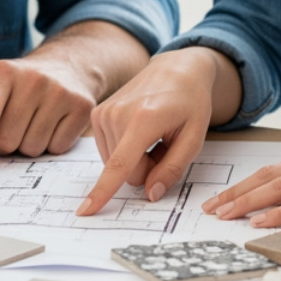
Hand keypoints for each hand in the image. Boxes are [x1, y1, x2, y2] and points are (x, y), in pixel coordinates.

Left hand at [0, 51, 99, 175]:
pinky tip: (51, 125)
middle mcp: (32, 79)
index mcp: (2, 72)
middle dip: (3, 146)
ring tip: (32, 123)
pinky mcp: (82, 107)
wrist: (67, 66)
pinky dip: (50, 145)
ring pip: (31, 148)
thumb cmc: (18, 86)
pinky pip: (56, 149)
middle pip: (7, 140)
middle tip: (10, 129)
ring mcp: (60, 92)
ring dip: (26, 146)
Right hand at [78, 47, 225, 215]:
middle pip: (125, 172)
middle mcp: (116, 114)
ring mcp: (103, 112)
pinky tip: (140, 132)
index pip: (120, 165)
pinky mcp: (96, 114)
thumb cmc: (190, 102)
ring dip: (136, 159)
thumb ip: (173, 169)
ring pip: (115, 165)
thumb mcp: (194, 138)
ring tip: (153, 135)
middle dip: (146, 168)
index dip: (103, 192)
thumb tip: (150, 194)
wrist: (176, 70)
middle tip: (164, 145)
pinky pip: (109, 152)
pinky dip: (125, 150)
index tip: (86, 210)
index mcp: (143, 119)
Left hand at [202, 140, 280, 226]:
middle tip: (211, 208)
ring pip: (279, 188)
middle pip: (268, 176)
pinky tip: (259, 223)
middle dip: (236, 193)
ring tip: (224, 216)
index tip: (224, 199)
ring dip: (247, 203)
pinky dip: (278, 214)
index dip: (246, 184)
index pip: (275, 169)